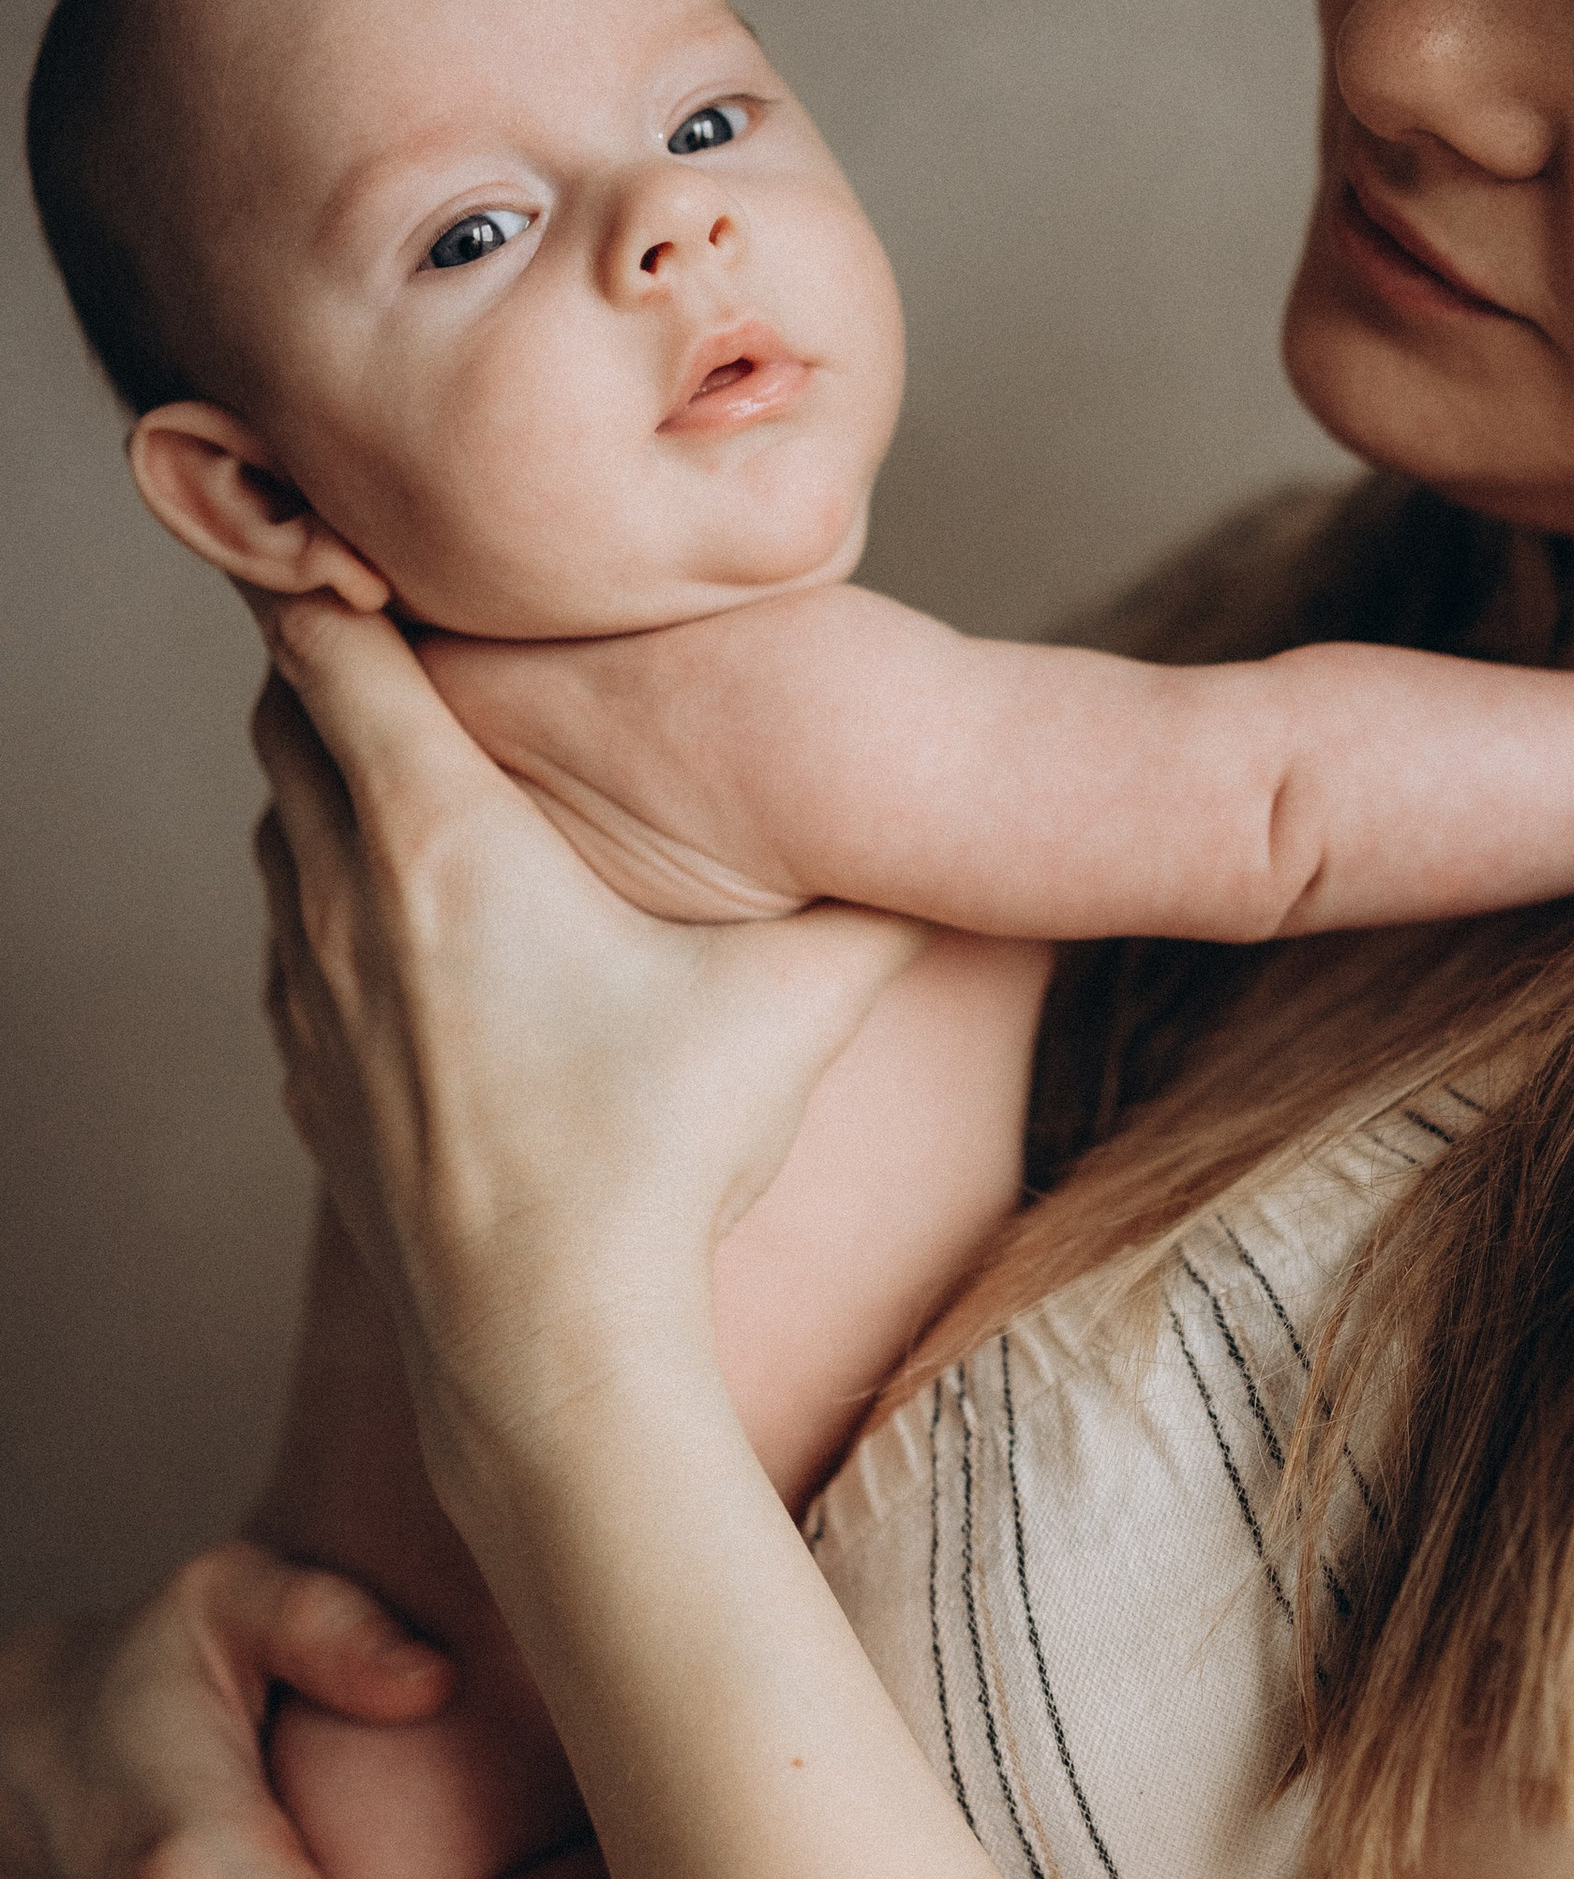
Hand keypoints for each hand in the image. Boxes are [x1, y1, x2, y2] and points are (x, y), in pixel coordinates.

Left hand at [250, 594, 917, 1481]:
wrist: (544, 1346)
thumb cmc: (658, 1161)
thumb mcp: (795, 1011)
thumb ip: (880, 907)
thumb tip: (989, 843)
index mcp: (443, 843)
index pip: (328, 648)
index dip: (325, 573)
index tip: (350, 532)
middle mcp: (347, 901)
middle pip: (286, 723)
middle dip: (339, 667)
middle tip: (418, 635)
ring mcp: (312, 996)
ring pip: (279, 835)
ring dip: (332, 788)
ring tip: (422, 772)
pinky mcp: (309, 1079)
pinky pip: (290, 943)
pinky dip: (326, 899)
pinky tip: (409, 929)